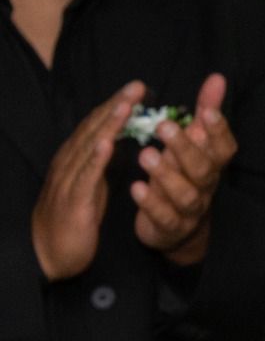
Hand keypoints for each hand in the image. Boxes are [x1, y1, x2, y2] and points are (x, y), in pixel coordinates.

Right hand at [32, 80, 144, 280]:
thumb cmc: (75, 219)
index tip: (139, 89)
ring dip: (108, 124)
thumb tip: (116, 140)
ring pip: (90, 146)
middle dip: (116, 105)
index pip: (98, 126)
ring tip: (126, 104)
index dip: (117, 106)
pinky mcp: (74, 200)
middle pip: (94, 128)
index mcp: (77, 159)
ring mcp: (70, 180)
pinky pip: (85, 176)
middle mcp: (71, 163)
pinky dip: (96, 158)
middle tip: (137, 85)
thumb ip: (102, 163)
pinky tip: (107, 143)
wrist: (49, 254)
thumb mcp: (94, 185)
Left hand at [131, 73, 237, 266]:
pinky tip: (136, 187)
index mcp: (212, 165)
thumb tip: (217, 77)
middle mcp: (205, 187)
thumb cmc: (183, 174)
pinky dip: (150, 203)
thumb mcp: (195, 143)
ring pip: (185, 195)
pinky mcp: (170, 227)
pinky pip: (164, 217)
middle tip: (163, 126)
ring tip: (146, 154)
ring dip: (166, 175)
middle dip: (184, 148)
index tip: (207, 111)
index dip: (219, 131)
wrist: (177, 228)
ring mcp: (189, 209)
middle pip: (203, 169)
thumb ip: (205, 112)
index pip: (224, 148)